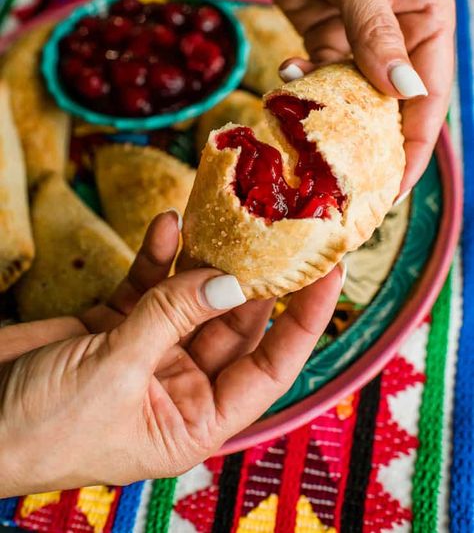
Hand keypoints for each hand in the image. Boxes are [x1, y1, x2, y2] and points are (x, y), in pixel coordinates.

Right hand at [0, 212, 342, 495]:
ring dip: (206, 256)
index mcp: (195, 419)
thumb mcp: (114, 372)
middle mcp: (180, 384)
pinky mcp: (115, 324)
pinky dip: (158, 256)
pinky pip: (149, 285)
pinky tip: (167, 225)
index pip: (271, 366)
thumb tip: (228, 280)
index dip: (305, 318)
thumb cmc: (42, 428)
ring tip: (229, 213)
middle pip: (235, 321)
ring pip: (193, 295)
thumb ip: (171, 318)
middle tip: (281, 224)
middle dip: (255, 273)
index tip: (329, 270)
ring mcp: (149, 350)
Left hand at [182, 0, 454, 194]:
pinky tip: (288, 80)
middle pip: (392, 106)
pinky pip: (320, 79)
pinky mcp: (327, 40)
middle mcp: (400, 37)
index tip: (392, 187)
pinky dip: (305, 88)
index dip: (413, 145)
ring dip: (331, 118)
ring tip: (309, 139)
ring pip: (353, 98)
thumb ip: (376, 35)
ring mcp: (361, 41)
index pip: (428, 96)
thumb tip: (401, 93)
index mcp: (428, 20)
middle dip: (371, 143)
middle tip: (346, 185)